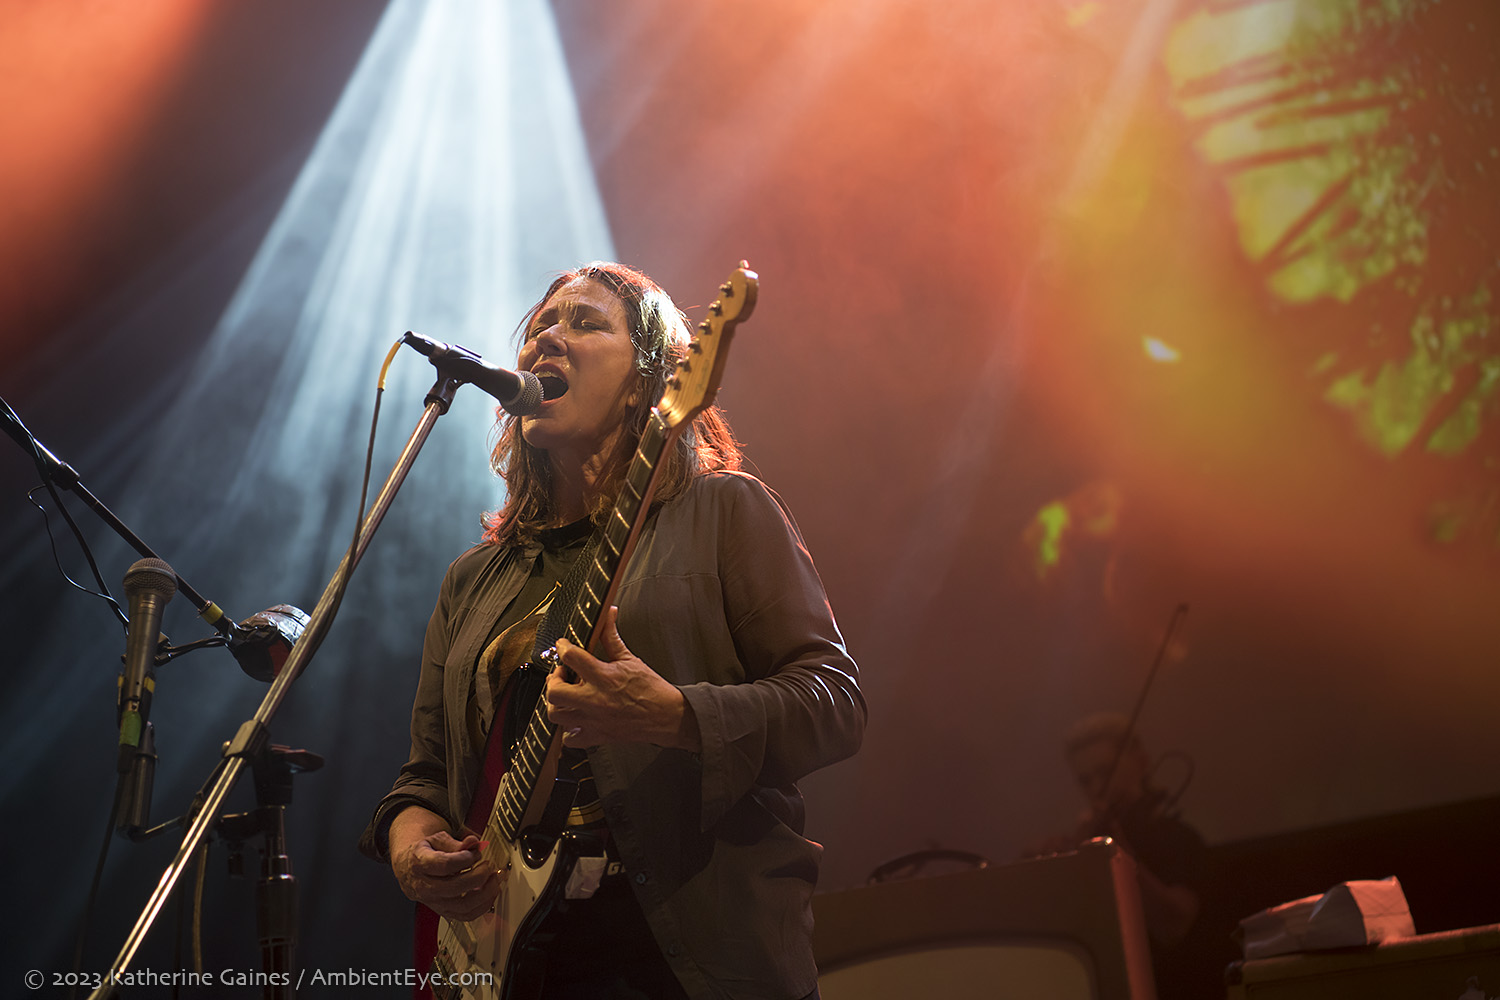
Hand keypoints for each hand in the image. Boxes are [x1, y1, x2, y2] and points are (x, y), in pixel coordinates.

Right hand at [388, 806, 504, 921]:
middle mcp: (424, 887)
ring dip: (485, 893)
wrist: (409, 868)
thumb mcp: (436, 839)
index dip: (465, 858)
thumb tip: (474, 842)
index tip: (475, 852)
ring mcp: (433, 902)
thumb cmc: (424, 852)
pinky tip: (490, 893)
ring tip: (495, 879)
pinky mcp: (443, 911)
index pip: (445, 865)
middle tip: (489, 865)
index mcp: (420, 864)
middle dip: (479, 876)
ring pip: (462, 906)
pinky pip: (465, 916)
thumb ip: (457, 842)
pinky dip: (483, 906)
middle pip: (455, 887)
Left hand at [546, 605, 700, 750]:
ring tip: (566, 695)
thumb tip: (608, 613)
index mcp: (605, 677)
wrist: (667, 716)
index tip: (563, 646)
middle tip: (562, 674)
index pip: (571, 657)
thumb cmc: (651, 688)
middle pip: (554, 691)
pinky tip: (576, 718)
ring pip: (556, 715)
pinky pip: (570, 738)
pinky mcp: (597, 736)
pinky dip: (568, 729)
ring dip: (557, 703)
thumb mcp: (630, 659)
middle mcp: (595, 700)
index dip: (563, 647)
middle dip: (553, 680)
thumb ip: (612, 637)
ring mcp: (594, 720)